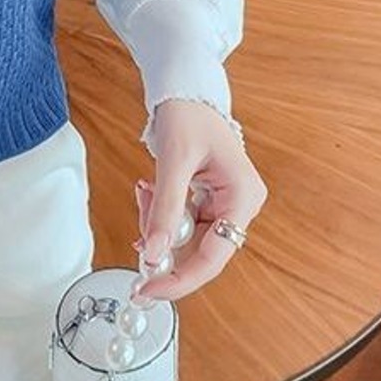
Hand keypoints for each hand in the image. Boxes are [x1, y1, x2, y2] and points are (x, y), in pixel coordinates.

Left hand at [133, 99, 267, 300]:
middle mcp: (239, 204)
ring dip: (158, 224)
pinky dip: (161, 214)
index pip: (213, 257)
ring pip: (185, 237)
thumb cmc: (188, 115)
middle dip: (163, 244)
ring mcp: (225, 203)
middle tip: (137, 236)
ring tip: (146, 190)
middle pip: (199, 251)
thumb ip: (164, 209)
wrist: (185, 90)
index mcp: (242, 197)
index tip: (147, 290)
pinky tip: (151, 191)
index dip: (179, 279)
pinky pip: (182, 222)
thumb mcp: (173, 161)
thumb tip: (153, 255)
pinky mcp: (209, 200)